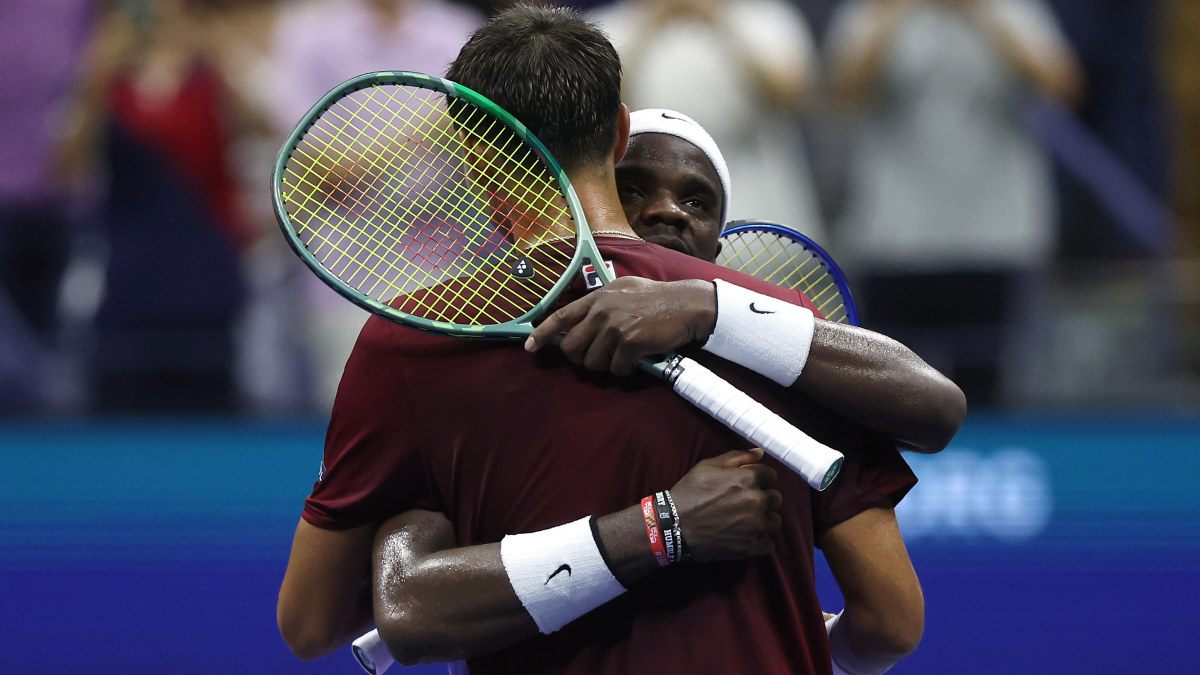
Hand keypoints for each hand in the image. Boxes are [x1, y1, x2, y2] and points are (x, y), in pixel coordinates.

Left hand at [525, 277, 715, 375]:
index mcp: (597, 297)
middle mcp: (601, 311)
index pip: (561, 316)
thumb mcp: (623, 289)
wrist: (685, 304)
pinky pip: (616, 369)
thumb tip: (579, 322)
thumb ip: (600, 303)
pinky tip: (636, 360)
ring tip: (622, 356)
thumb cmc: (656, 298)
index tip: (529, 347)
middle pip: (572, 348)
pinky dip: (625, 370)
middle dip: (581, 359)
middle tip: (597, 358)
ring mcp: (614, 327)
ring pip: (593, 363)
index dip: (542, 333)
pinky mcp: (629, 343)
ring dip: (606, 366)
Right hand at [668, 449, 782, 560]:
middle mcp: (757, 501)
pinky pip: (768, 544)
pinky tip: (747, 536)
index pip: (771, 476)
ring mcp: (755, 526)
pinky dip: (760, 540)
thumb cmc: (689, 493)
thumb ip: (736, 457)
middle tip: (746, 502)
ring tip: (747, 520)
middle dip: (764, 498)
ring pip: (775, 521)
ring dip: (765, 519)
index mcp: (748, 479)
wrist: (673, 526)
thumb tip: (759, 452)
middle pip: (775, 498)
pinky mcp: (750, 547)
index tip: (750, 484)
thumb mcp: (707, 466)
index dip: (761, 478)